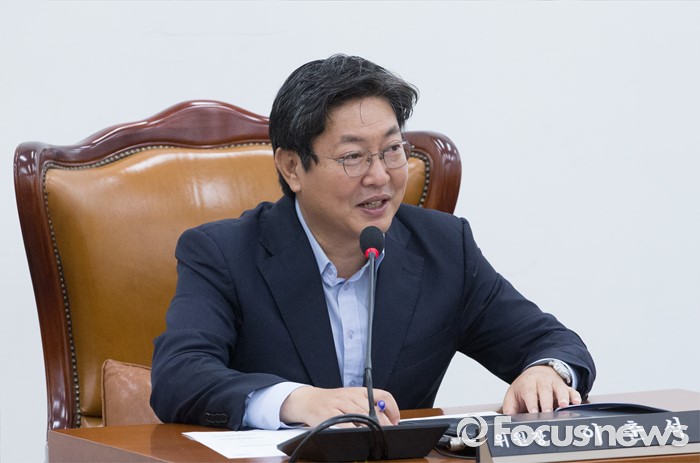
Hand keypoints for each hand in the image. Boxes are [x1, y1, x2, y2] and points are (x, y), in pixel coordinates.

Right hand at [280, 386, 399, 426]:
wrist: (308, 400)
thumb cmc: (333, 402)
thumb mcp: (351, 399)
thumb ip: (367, 407)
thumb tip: (387, 421)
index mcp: (360, 391)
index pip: (383, 395)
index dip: (392, 409)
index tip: (396, 421)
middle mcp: (351, 396)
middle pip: (373, 409)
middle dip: (384, 423)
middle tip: (388, 433)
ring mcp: (339, 404)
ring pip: (361, 416)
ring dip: (371, 427)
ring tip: (376, 435)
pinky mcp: (329, 414)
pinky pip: (344, 423)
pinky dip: (352, 430)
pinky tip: (357, 435)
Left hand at [502, 365, 581, 413]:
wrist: (537, 371)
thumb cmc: (525, 387)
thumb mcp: (513, 394)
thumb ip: (510, 406)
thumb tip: (508, 418)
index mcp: (527, 383)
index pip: (529, 392)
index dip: (531, 402)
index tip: (533, 412)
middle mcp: (541, 381)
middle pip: (544, 390)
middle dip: (546, 402)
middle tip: (547, 412)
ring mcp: (554, 383)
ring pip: (559, 388)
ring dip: (562, 397)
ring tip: (564, 406)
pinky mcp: (565, 386)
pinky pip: (571, 390)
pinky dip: (575, 396)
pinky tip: (577, 403)